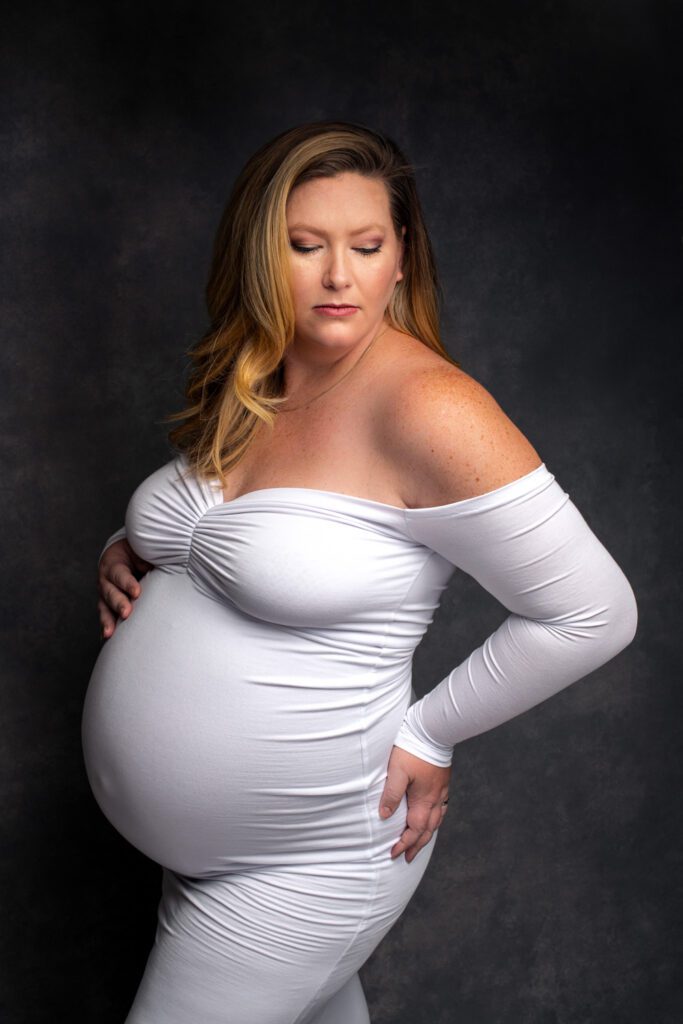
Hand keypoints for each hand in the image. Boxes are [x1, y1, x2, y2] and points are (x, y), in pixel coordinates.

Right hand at [97, 539, 152, 638]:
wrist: (128, 554)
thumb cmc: (139, 553)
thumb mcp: (144, 552)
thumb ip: (150, 560)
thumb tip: (163, 568)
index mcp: (114, 564)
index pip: (119, 574)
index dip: (127, 583)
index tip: (137, 592)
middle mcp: (106, 579)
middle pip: (110, 592)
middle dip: (118, 603)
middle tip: (126, 613)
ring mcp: (106, 593)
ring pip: (104, 607)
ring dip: (108, 620)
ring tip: (110, 632)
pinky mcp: (108, 605)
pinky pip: (106, 616)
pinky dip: (107, 626)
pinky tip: (107, 637)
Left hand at [379, 746, 451, 862]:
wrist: (432, 730)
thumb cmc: (412, 749)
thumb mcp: (396, 771)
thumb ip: (391, 794)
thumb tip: (384, 817)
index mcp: (424, 799)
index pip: (415, 829)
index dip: (405, 843)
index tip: (394, 853)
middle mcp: (435, 798)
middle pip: (428, 829)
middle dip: (417, 845)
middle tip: (408, 857)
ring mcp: (441, 790)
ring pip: (437, 820)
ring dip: (427, 834)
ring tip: (420, 842)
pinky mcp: (443, 781)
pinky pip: (442, 807)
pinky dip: (436, 818)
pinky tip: (433, 816)